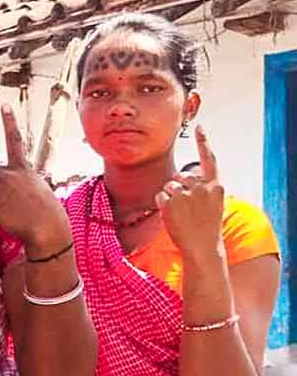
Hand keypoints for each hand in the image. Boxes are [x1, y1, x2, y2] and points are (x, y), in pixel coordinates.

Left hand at [0, 104, 70, 254]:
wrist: (47, 230)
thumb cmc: (47, 212)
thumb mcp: (39, 187)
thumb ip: (23, 179)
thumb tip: (13, 179)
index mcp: (24, 169)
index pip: (15, 140)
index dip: (10, 122)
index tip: (5, 105)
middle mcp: (9, 174)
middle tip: (7, 198)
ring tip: (3, 205)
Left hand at [158, 126, 224, 258]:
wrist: (203, 247)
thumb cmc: (207, 226)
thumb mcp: (213, 204)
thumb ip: (203, 187)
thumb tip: (184, 176)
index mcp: (215, 186)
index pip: (210, 160)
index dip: (204, 142)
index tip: (199, 127)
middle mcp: (201, 187)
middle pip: (180, 175)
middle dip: (180, 188)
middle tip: (189, 208)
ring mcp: (185, 194)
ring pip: (169, 185)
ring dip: (171, 197)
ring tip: (182, 214)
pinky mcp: (170, 202)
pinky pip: (160, 195)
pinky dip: (162, 204)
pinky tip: (173, 216)